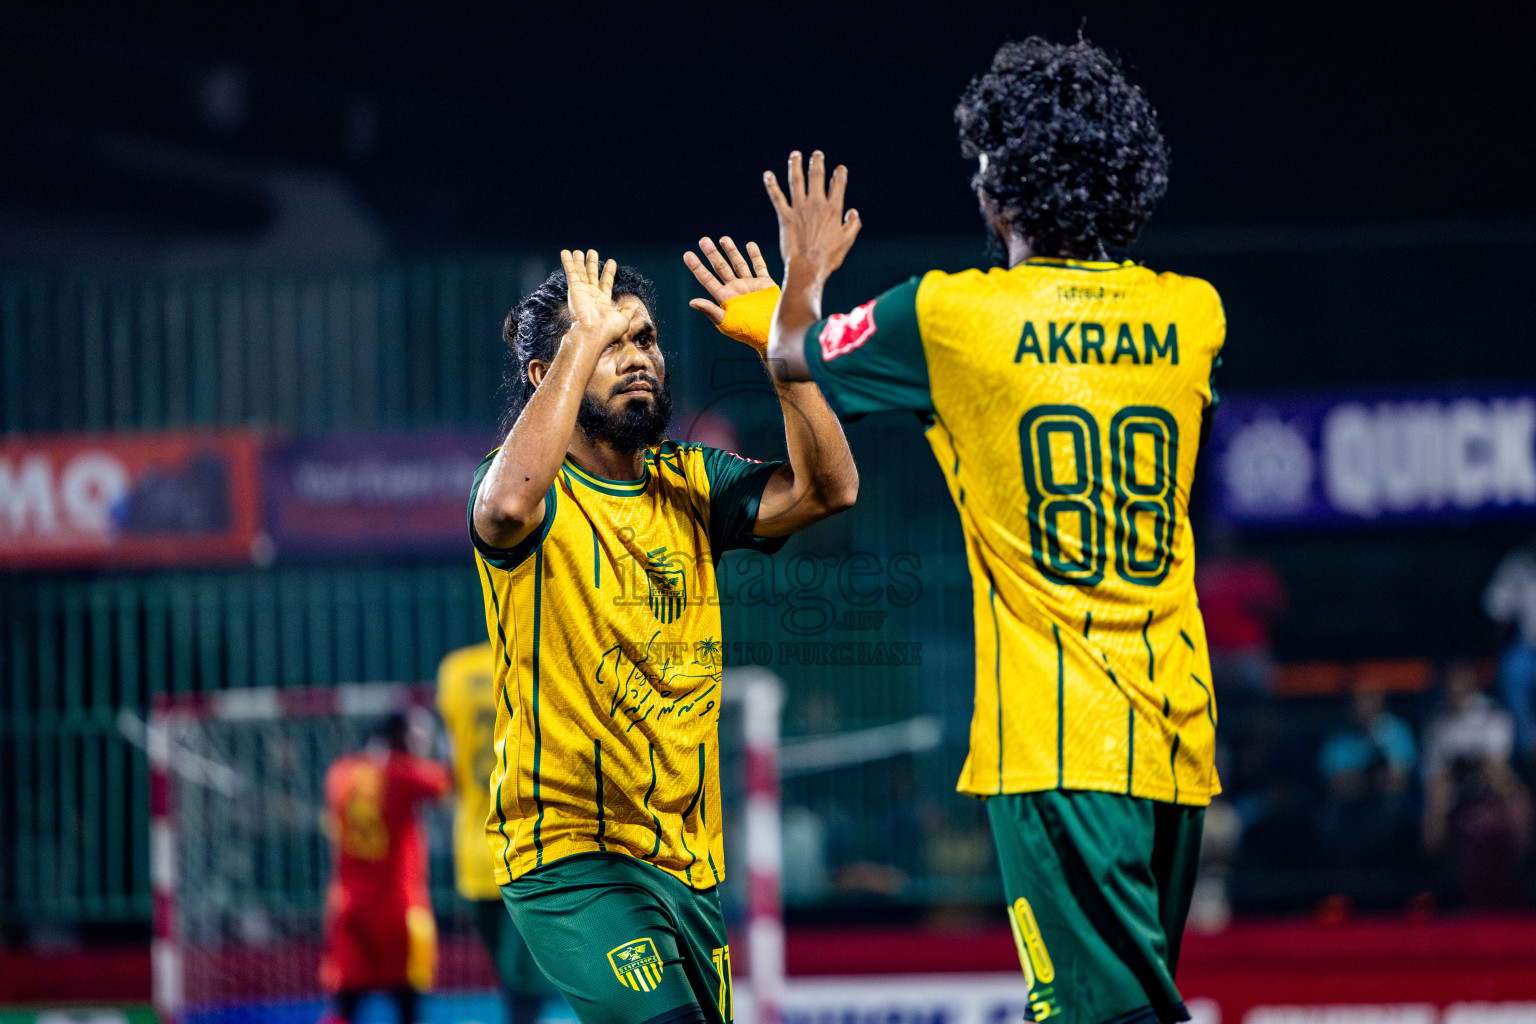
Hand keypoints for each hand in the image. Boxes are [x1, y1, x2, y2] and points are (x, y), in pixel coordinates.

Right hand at [559, 248, 628, 344]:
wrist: (593, 333)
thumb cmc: (608, 330)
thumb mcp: (624, 319)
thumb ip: (628, 310)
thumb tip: (634, 304)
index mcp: (603, 301)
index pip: (606, 283)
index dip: (608, 272)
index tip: (611, 262)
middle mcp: (591, 295)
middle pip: (591, 275)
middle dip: (592, 264)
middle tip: (592, 252)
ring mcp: (582, 291)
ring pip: (580, 272)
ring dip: (579, 261)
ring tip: (578, 251)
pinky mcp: (574, 288)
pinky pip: (571, 272)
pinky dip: (568, 262)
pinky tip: (566, 253)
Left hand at [683, 236, 775, 323]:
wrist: (772, 332)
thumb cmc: (748, 331)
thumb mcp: (726, 322)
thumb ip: (711, 310)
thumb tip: (692, 302)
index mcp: (725, 298)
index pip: (707, 279)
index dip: (697, 267)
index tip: (687, 255)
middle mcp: (736, 289)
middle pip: (720, 268)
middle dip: (712, 254)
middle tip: (703, 240)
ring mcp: (750, 285)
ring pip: (738, 264)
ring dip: (731, 251)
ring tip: (723, 239)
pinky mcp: (765, 284)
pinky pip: (759, 266)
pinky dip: (755, 256)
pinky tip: (750, 245)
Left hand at [763, 150, 860, 284]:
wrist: (808, 266)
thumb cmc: (829, 257)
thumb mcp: (847, 241)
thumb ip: (853, 224)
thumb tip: (853, 212)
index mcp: (833, 209)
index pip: (838, 184)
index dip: (840, 174)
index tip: (840, 169)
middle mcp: (816, 204)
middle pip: (816, 176)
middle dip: (817, 162)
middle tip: (816, 154)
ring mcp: (799, 208)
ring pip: (796, 180)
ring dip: (795, 165)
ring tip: (795, 155)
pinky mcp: (785, 216)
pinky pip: (777, 197)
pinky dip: (772, 185)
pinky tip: (768, 175)